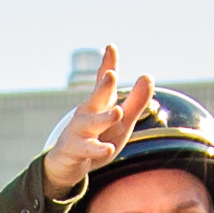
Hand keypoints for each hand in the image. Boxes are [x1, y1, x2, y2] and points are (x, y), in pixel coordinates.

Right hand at [40, 54, 156, 198]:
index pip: (104, 82)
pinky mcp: (74, 149)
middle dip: (103, 87)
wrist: (66, 164)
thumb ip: (135, 101)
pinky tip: (108, 148)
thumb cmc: (97, 138)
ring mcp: (79, 131)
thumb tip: (147, 76)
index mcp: (99, 103)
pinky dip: (97, 149)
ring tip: (117, 112)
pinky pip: (86, 149)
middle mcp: (87, 113)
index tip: (111, 47)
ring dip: (104, 117)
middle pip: (96, 98)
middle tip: (111, 74)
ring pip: (92, 123)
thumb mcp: (121, 121)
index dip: (107, 65)